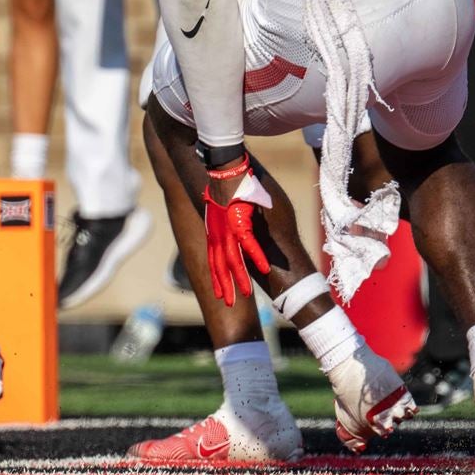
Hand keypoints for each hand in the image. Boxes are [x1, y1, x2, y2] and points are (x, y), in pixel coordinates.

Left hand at [203, 160, 271, 306]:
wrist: (221, 169)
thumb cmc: (224, 185)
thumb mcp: (222, 207)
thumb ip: (228, 219)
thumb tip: (235, 222)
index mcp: (214, 233)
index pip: (213, 261)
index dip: (216, 278)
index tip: (219, 294)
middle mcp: (218, 234)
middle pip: (220, 265)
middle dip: (225, 286)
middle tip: (228, 304)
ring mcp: (227, 229)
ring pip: (233, 259)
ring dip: (240, 277)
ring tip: (245, 295)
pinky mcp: (238, 220)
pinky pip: (248, 242)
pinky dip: (255, 256)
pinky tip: (261, 269)